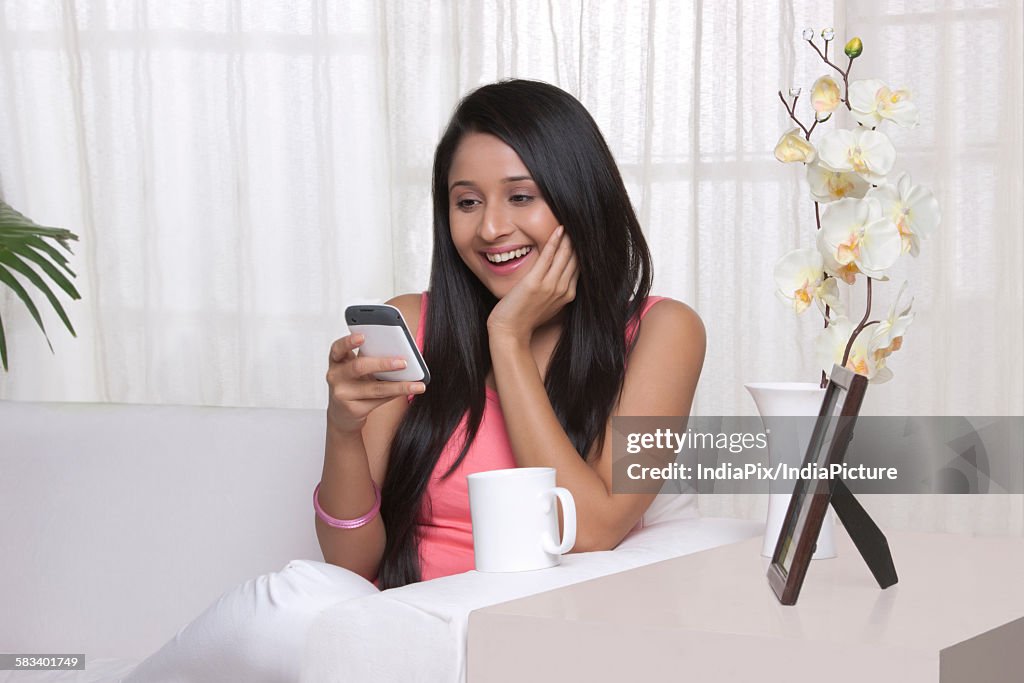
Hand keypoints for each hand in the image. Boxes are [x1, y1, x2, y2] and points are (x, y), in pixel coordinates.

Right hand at [325, 334, 425, 433]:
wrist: (342, 415)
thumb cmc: (353, 385)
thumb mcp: (355, 370)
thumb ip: (369, 358)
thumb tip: (399, 352)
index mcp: (337, 361)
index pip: (338, 348)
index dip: (349, 341)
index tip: (362, 336)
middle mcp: (336, 376)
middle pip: (359, 367)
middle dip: (383, 364)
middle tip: (403, 363)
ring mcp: (343, 394)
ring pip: (375, 388)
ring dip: (399, 386)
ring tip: (416, 385)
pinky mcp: (353, 409)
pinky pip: (380, 400)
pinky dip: (396, 394)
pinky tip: (408, 391)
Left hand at [487, 226, 577, 343]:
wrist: (510, 331)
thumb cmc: (525, 318)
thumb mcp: (546, 304)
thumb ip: (554, 290)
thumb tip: (557, 276)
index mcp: (567, 294)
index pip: (579, 266)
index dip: (581, 249)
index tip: (581, 235)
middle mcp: (563, 289)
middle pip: (576, 259)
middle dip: (578, 240)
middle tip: (581, 222)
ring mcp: (551, 286)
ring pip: (565, 255)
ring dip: (569, 237)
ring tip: (571, 221)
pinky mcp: (536, 283)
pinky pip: (548, 256)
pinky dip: (554, 241)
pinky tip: (559, 229)